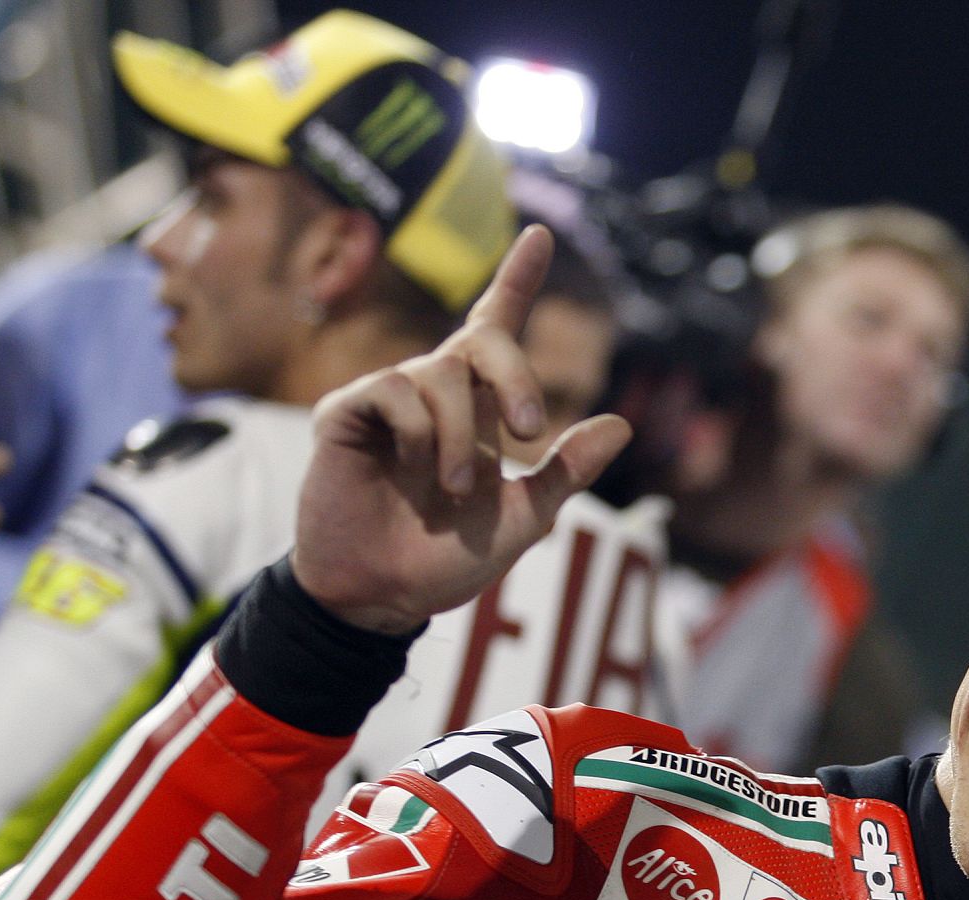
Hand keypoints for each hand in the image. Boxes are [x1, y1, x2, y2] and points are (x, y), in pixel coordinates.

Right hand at [291, 225, 631, 633]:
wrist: (383, 596)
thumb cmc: (447, 560)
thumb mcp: (522, 519)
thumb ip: (565, 473)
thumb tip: (621, 426)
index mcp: (479, 409)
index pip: (497, 328)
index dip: (517, 279)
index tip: (539, 234)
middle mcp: (436, 392)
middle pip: (482, 339)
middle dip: (516, 376)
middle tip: (530, 433)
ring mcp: (389, 400)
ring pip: (440, 375)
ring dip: (459, 438)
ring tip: (452, 489)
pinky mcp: (346, 414)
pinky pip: (391, 391)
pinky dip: (415, 432)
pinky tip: (406, 469)